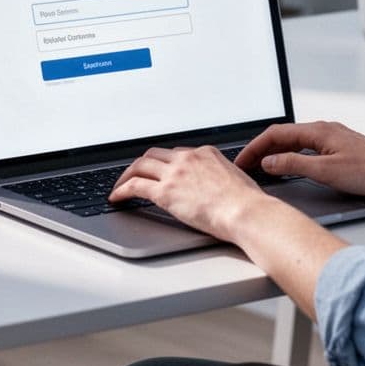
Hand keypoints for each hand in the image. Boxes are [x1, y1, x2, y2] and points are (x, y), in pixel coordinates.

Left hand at [109, 145, 273, 240]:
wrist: (246, 211)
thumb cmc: (247, 202)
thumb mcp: (236, 178)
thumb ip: (221, 177)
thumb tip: (220, 187)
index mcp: (206, 153)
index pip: (177, 154)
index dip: (165, 163)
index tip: (160, 170)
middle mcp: (187, 158)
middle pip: (154, 155)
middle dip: (142, 164)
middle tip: (135, 174)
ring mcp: (174, 173)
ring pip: (140, 166)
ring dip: (127, 175)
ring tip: (120, 186)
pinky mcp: (164, 191)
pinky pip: (135, 186)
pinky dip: (121, 189)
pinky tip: (117, 197)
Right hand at [235, 121, 364, 196]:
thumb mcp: (324, 171)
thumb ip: (293, 164)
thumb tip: (269, 161)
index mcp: (317, 131)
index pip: (276, 134)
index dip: (255, 147)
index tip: (242, 160)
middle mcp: (323, 129)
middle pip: (283, 135)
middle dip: (261, 149)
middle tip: (246, 164)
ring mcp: (331, 137)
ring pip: (294, 141)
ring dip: (275, 151)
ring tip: (261, 166)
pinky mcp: (338, 147)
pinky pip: (305, 146)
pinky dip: (290, 154)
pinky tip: (288, 166)